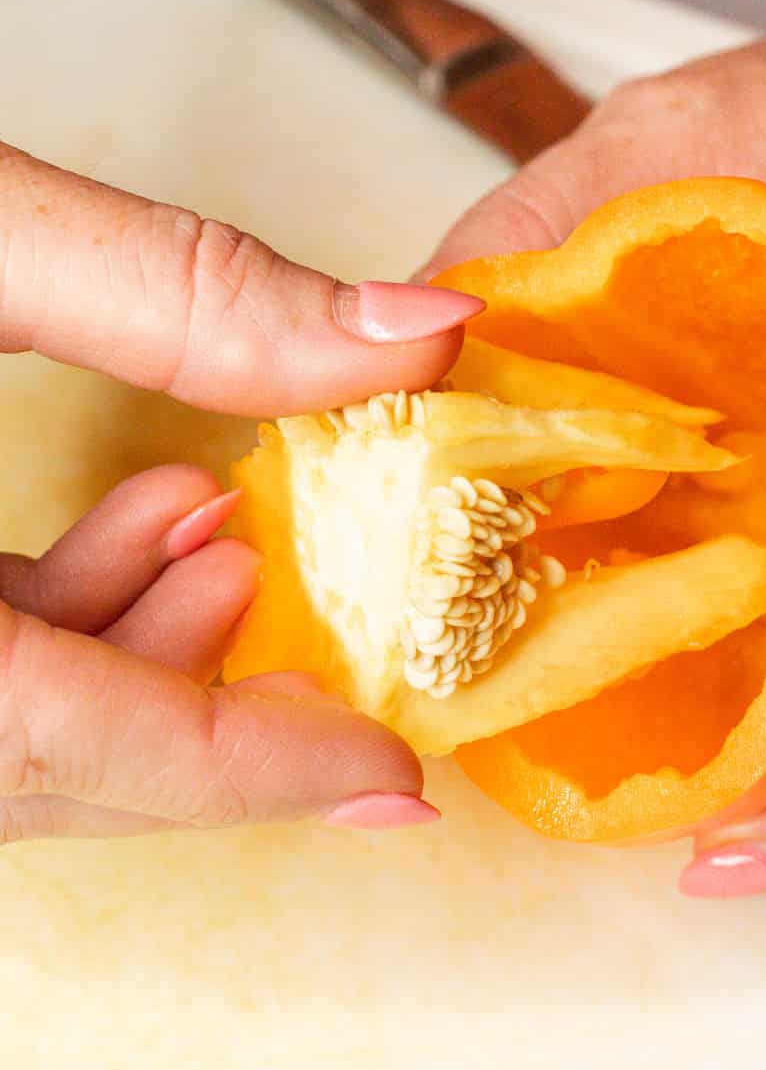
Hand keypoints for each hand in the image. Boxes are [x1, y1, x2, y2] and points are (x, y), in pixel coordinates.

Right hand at [0, 144, 481, 842]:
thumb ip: (188, 290)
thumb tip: (422, 332)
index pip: (68, 743)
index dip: (246, 768)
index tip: (392, 779)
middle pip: (57, 763)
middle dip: (205, 697)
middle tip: (311, 602)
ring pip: (27, 724)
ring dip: (143, 641)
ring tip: (227, 519)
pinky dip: (75, 611)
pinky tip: (152, 513)